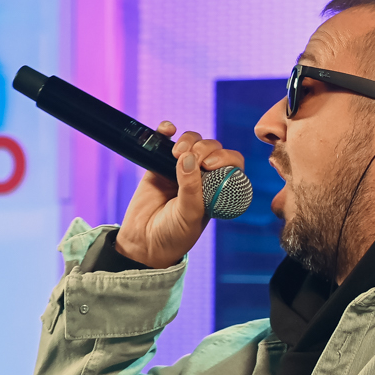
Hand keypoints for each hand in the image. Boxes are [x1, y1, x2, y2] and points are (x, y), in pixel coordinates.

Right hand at [114, 124, 248, 268]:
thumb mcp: (190, 215)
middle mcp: (202, 177)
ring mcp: (180, 169)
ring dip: (188, 140)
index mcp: (218, 190)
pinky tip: (167, 130)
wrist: (143, 244)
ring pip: (192, 142)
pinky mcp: (159, 165)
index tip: (209, 164)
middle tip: (192, 161)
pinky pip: (165, 141)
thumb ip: (191, 187)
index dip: (224, 157)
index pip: (232, 164)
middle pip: (211, 148)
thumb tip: (187, 157)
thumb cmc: (174, 235)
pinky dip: (167, 130)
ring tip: (176, 153)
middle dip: (204, 148)